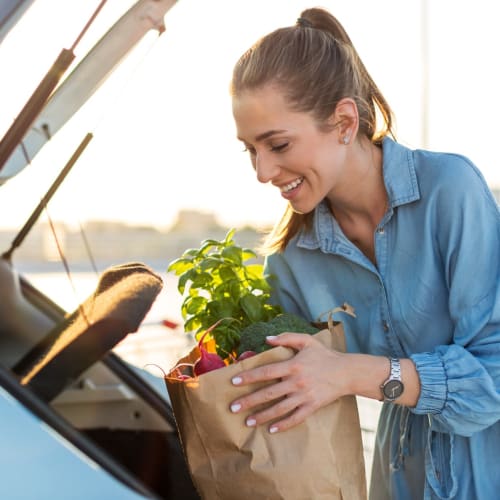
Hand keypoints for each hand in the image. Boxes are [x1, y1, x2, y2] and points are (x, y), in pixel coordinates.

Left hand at [229, 332, 347, 432]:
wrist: (347, 372)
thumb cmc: (324, 355)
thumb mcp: (307, 341)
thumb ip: (286, 338)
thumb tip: (267, 339)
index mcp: (293, 365)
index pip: (266, 372)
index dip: (249, 376)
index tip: (233, 381)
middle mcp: (296, 382)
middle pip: (268, 393)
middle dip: (249, 401)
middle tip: (232, 408)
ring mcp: (304, 396)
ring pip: (279, 409)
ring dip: (262, 416)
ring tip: (247, 422)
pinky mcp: (312, 407)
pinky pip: (295, 418)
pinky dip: (283, 425)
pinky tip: (271, 429)